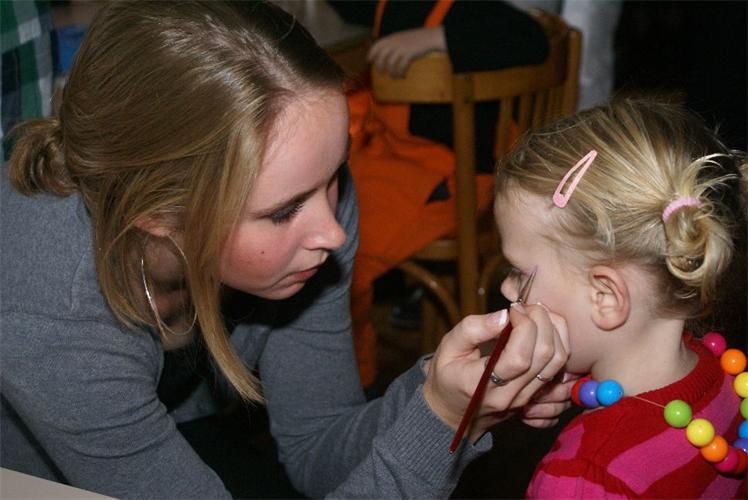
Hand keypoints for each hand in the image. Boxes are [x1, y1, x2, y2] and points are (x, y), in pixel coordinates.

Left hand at [367, 26, 446, 77]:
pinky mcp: (409, 54)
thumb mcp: (403, 37)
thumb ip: (394, 42)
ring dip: (391, 72)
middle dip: (379, 65)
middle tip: (381, 72)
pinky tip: (402, 76)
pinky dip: (401, 73)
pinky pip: (401, 66)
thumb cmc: (417, 39)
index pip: (377, 45)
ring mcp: (402, 48)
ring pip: (391, 63)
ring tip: (393, 77)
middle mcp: (395, 42)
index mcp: (393, 37)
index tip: (369, 60)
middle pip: (382, 55)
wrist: (430, 37)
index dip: (371, 53)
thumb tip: (385, 53)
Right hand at [422, 303, 568, 442]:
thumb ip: (472, 329)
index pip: (519, 357)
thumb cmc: (448, 375)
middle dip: (542, 322)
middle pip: (544, 357)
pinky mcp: (535, 397)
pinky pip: (559, 370)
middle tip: (527, 307)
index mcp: (482, 384)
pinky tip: (546, 330)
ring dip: (555, 331)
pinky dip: (559, 344)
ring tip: (537, 315)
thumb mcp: (448, 347)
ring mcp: (525, 399)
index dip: (524, 326)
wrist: (453, 412)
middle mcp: (509, 396)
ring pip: (557, 363)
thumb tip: (504, 316)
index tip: (513, 309)